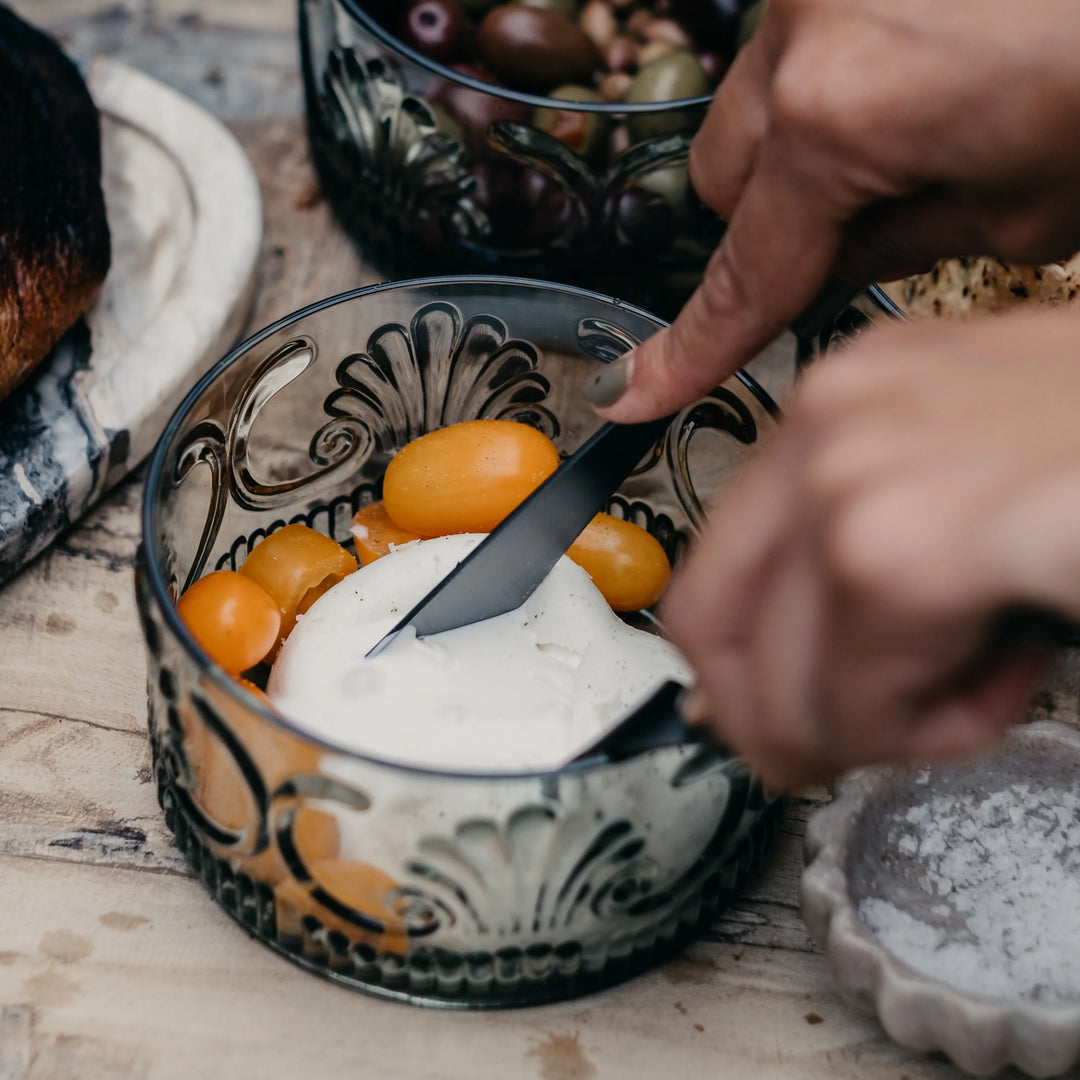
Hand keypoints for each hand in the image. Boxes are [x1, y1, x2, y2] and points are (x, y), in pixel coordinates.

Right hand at [587, 0, 1079, 421]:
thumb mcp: (1034, 208)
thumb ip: (902, 243)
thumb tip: (831, 255)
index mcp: (845, 112)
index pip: (746, 273)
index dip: (693, 351)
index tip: (637, 392)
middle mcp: (806, 20)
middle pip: (722, 175)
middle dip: (779, 212)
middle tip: (875, 211)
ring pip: (751, 101)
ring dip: (804, 136)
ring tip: (923, 113)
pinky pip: (798, 35)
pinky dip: (839, 67)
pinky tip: (931, 52)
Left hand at [662, 310, 1079, 788]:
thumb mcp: (975, 487)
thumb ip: (867, 562)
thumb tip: (772, 682)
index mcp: (844, 397)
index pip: (713, 570)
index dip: (742, 673)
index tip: (800, 714)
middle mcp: (830, 415)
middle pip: (709, 627)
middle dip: (783, 717)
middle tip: (876, 730)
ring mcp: (859, 469)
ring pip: (779, 684)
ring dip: (879, 724)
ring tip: (989, 675)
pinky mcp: (913, 541)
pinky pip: (857, 702)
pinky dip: (932, 728)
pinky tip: (1017, 670)